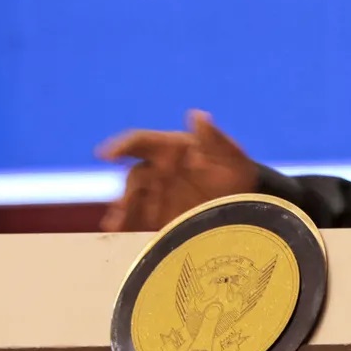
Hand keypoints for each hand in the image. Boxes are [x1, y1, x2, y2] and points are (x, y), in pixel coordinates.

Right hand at [95, 110, 258, 231]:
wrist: (243, 204)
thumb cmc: (235, 173)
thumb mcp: (232, 157)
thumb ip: (215, 139)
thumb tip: (197, 116)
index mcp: (170, 148)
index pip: (140, 142)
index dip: (121, 146)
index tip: (106, 155)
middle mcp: (158, 170)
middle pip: (135, 176)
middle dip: (127, 190)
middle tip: (123, 205)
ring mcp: (156, 194)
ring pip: (132, 200)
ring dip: (124, 210)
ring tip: (118, 224)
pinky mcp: (158, 216)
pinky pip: (138, 220)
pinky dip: (128, 226)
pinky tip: (121, 234)